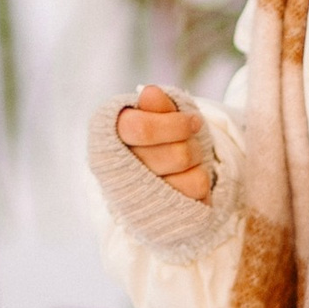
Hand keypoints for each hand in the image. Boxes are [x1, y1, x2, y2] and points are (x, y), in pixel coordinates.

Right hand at [115, 83, 210, 207]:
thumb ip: (156, 106)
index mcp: (109, 139)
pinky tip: (185, 176)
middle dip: (190, 141)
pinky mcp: (162, 214)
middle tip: (187, 138)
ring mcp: (140, 198)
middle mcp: (119, 172)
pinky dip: (199, 177)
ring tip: (184, 157)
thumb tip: (150, 93)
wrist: (151, 179)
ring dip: (195, 158)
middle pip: (177, 154)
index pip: (142, 129)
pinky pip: (197, 189)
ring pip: (189, 173)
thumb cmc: (154, 138)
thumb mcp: (155, 115)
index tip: (192, 122)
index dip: (175, 124)